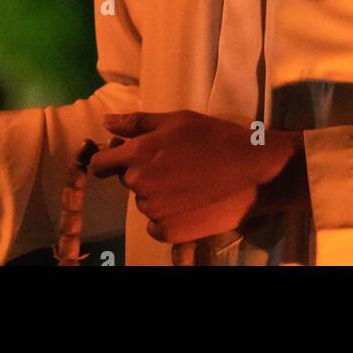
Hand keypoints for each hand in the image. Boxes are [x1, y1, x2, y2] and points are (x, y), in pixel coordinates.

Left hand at [88, 109, 305, 244]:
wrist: (252, 172)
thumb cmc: (215, 137)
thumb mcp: (177, 120)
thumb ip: (137, 123)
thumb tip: (106, 122)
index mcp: (139, 153)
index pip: (101, 163)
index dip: (107, 159)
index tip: (119, 158)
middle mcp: (140, 183)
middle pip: (128, 180)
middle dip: (143, 172)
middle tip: (173, 164)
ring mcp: (153, 211)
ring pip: (144, 202)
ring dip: (157, 194)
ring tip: (188, 182)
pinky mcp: (169, 232)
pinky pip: (155, 225)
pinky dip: (167, 216)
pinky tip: (189, 203)